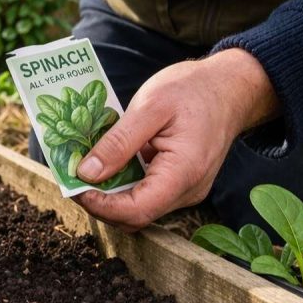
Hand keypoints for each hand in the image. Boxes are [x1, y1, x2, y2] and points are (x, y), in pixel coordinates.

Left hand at [74, 49, 279, 231]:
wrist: (231, 86)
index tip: (74, 186)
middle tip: (71, 177)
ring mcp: (184, 190)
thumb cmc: (193, 89)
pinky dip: (121, 185)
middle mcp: (187, 190)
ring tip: (83, 170)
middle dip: (99, 202)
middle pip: (134, 216)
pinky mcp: (178, 184)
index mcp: (184, 173)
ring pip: (137, 208)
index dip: (100, 205)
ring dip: (108, 194)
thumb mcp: (150, 106)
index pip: (136, 211)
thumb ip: (118, 142)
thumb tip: (87, 173)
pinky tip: (105, 165)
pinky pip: (145, 194)